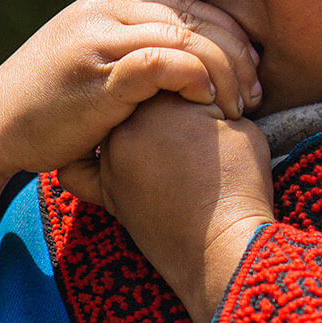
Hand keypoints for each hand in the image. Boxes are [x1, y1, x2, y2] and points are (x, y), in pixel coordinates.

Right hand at [0, 0, 260, 181]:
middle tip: (257, 93)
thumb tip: (190, 63)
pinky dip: (194, 78)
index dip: (230, 37)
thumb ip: (132, 52)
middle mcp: (106, 10)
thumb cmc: (49, 106)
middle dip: (236, 55)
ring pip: (187, 37)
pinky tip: (208, 104)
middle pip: (195, 18)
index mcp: (109, 3)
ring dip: (224, 72)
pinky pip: (162, 61)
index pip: (189, 6)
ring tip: (239, 108)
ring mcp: (100, 38)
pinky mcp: (98, 72)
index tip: (253, 73)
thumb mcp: (93, 64)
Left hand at [71, 94, 274, 322]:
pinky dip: (89, 162)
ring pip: (117, 129)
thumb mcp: (240, 128)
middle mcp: (127, 125)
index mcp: (161, 101)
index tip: (220, 111)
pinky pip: (82, 171)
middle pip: (141, 101)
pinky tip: (111, 163)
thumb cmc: (239, 184)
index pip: (171, 76)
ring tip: (171, 153)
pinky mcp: (107, 194)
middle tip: (196, 136)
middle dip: (166, 112)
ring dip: (136, 131)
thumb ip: (213, 103)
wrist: (223, 246)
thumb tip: (203, 100)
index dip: (198, 91)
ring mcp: (112, 160)